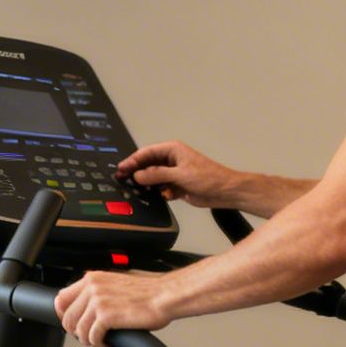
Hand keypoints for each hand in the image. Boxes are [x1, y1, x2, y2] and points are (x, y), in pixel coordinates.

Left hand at [54, 270, 172, 346]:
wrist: (166, 296)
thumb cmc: (149, 292)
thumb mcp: (116, 283)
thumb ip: (99, 291)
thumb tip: (88, 307)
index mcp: (93, 278)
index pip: (61, 298)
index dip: (64, 316)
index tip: (73, 325)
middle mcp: (92, 287)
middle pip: (67, 318)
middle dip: (77, 333)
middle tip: (91, 338)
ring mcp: (98, 301)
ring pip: (79, 331)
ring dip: (90, 342)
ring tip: (103, 343)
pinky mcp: (106, 316)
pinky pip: (93, 338)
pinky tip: (111, 346)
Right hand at [116, 141, 237, 209]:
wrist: (224, 192)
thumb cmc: (207, 177)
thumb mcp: (180, 175)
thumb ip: (157, 175)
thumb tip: (138, 176)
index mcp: (172, 150)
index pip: (146, 153)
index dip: (132, 161)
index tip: (120, 169)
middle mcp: (171, 160)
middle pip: (147, 165)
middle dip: (137, 173)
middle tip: (123, 181)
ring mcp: (173, 173)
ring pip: (153, 178)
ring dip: (149, 185)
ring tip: (141, 191)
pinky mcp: (177, 186)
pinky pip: (162, 188)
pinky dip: (162, 193)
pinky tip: (166, 196)